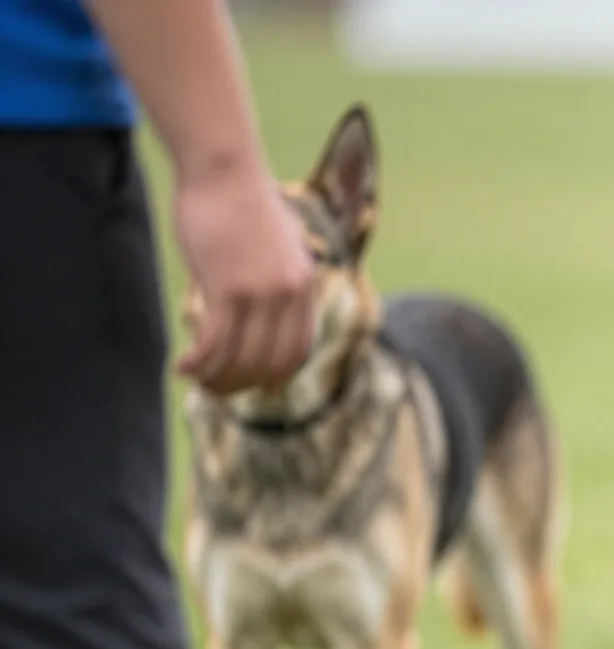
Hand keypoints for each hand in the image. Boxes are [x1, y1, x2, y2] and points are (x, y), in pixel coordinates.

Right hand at [172, 156, 314, 394]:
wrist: (225, 166)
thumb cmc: (244, 199)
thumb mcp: (279, 242)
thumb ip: (281, 274)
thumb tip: (276, 297)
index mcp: (304, 285)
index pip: (298, 349)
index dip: (279, 375)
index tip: (263, 388)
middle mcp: (288, 295)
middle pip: (269, 361)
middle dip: (243, 383)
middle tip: (219, 390)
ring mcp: (259, 293)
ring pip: (241, 356)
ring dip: (218, 378)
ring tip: (198, 382)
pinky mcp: (226, 288)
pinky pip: (215, 342)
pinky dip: (200, 361)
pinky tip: (184, 367)